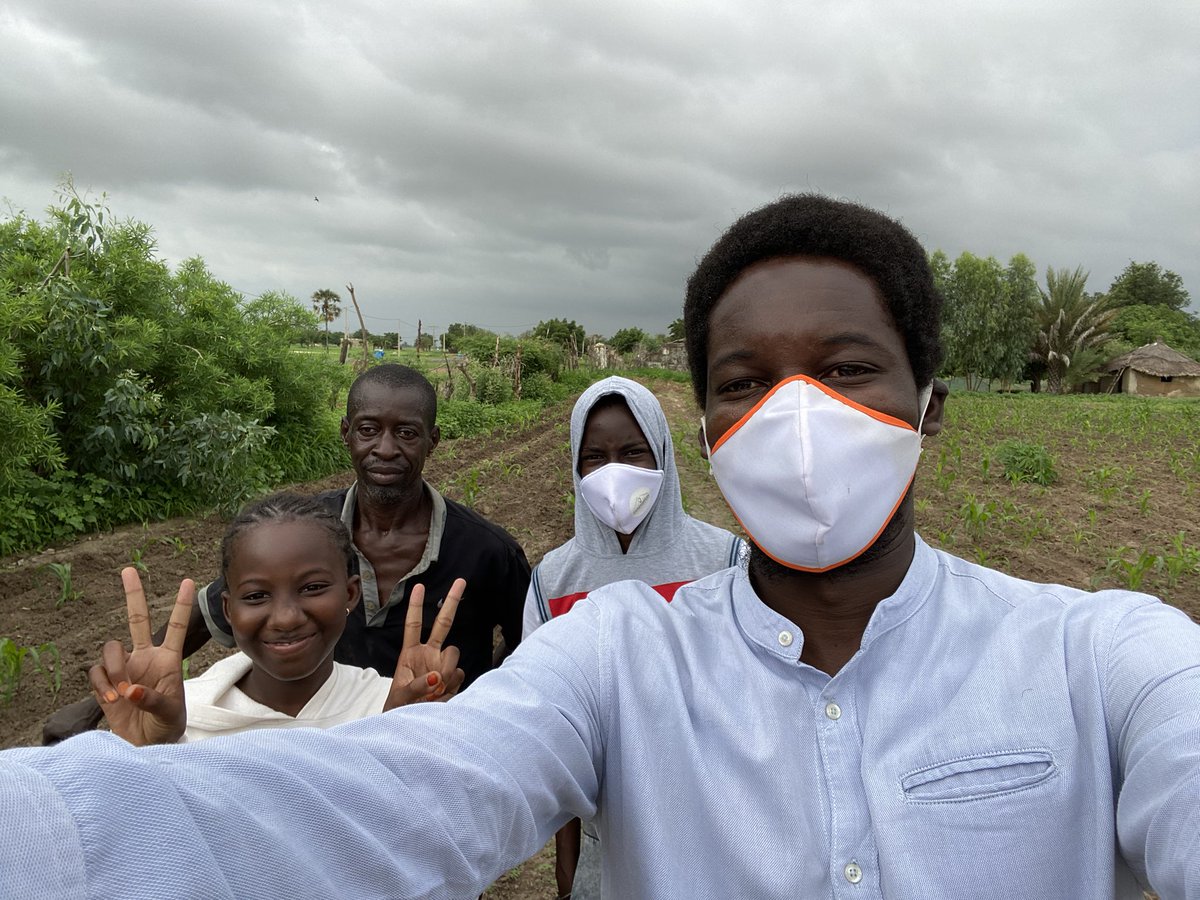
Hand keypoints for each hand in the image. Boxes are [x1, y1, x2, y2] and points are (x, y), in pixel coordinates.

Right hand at [87, 568, 193, 744]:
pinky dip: (102, 686)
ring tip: (124, 694)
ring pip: (110, 649)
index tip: (187, 581)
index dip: (180, 605)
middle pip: (137, 618)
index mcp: (168, 660)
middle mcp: (145, 657)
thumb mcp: (169, 714)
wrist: (146, 745)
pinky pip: (96, 672)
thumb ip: (151, 699)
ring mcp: (124, 668)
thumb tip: (130, 689)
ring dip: (115, 669)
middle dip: (133, 594)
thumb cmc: (166, 726)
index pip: (176, 626)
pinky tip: (112, 700)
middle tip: (129, 570)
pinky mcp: (106, 682)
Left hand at [384, 578, 466, 710]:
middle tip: (461, 581)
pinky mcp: (453, 679)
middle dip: (452, 601)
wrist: (412, 727)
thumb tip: (436, 677)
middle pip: (443, 623)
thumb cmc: (399, 709)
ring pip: (454, 654)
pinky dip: (451, 686)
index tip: (419, 586)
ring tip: (433, 692)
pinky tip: (441, 696)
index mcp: (410, 653)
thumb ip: (417, 686)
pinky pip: (459, 675)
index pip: (413, 625)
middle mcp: (429, 655)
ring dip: (445, 670)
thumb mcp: (400, 698)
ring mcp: (442, 666)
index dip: (416, 606)